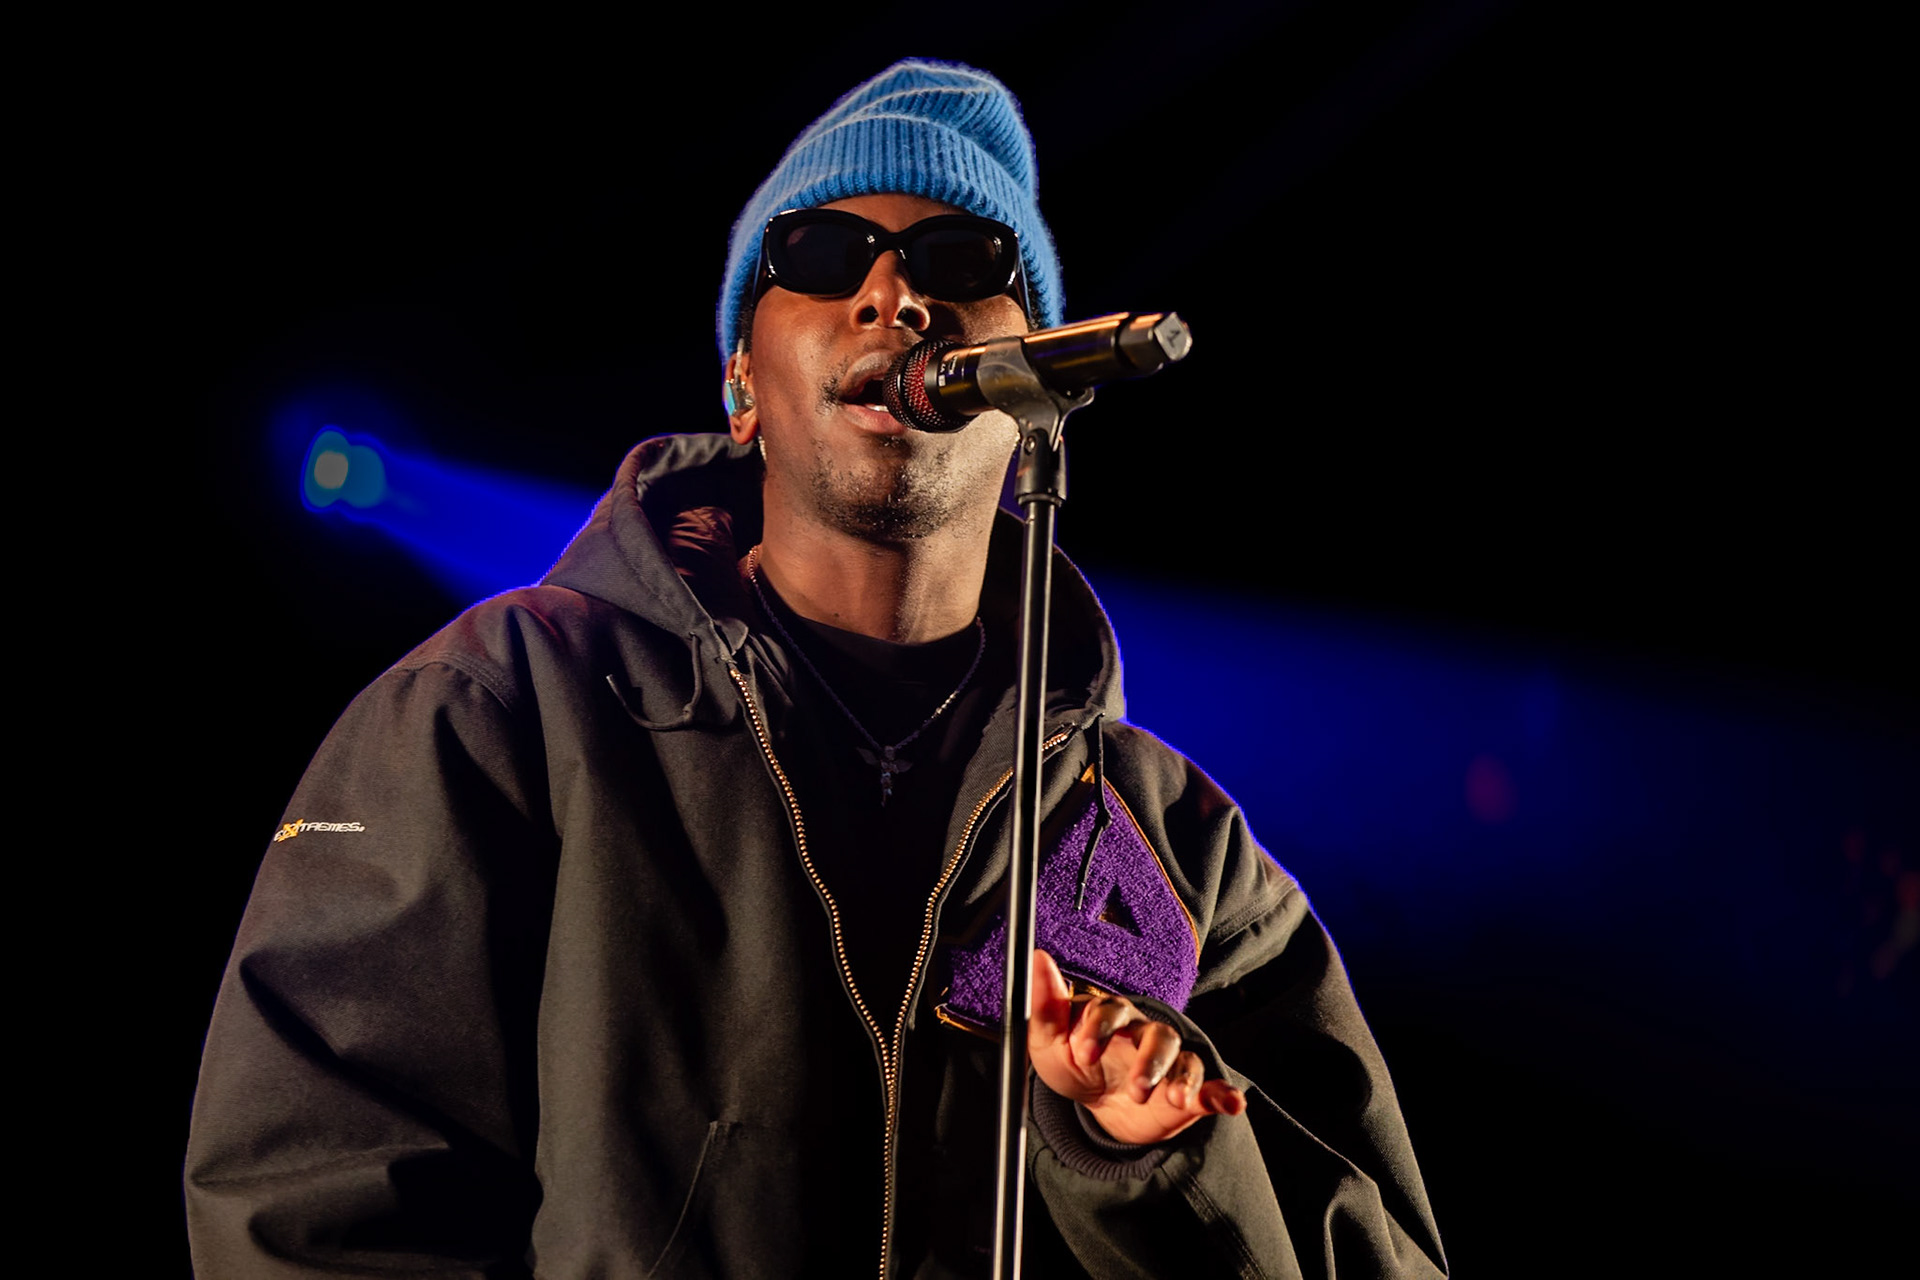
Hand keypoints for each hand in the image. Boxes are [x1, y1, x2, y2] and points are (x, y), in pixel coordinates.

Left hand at [1027, 948, 1245, 1145]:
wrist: (1096, 1104)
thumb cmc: (1073, 1063)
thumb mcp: (1049, 1043)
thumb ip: (1046, 1005)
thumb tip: (1039, 955)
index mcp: (1111, 1018)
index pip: (1113, 1010)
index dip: (1100, 1028)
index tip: (1082, 1053)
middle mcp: (1144, 1035)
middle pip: (1158, 1035)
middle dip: (1150, 1061)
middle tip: (1135, 1087)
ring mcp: (1169, 1063)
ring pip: (1184, 1059)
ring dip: (1182, 1078)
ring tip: (1174, 1099)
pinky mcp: (1188, 1092)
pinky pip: (1212, 1088)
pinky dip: (1224, 1094)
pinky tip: (1232, 1102)